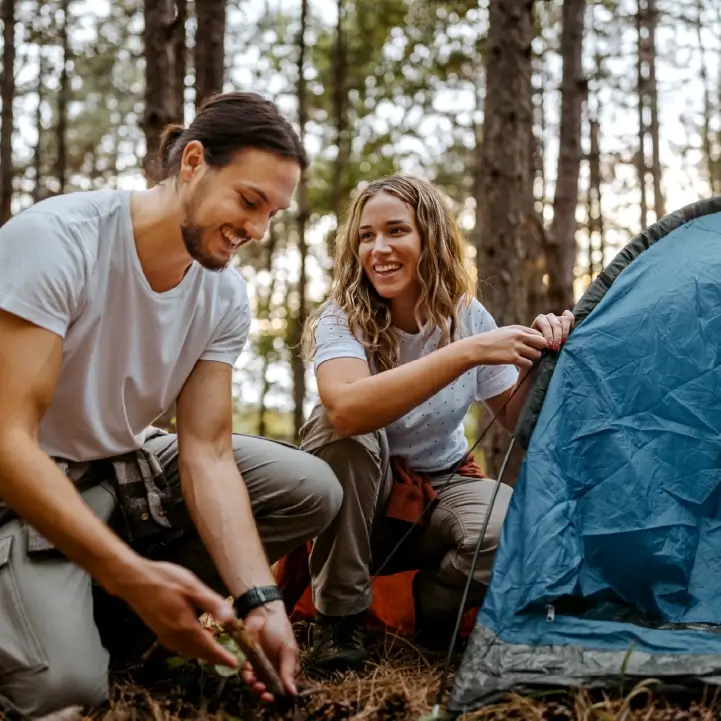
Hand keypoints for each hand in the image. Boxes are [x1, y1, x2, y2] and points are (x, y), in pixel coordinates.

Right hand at [109, 557, 238, 668]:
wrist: (134, 580)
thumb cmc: (165, 580)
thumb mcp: (193, 587)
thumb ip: (212, 603)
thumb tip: (230, 618)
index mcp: (186, 627)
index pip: (208, 647)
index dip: (222, 656)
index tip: (234, 663)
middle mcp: (175, 636)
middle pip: (198, 652)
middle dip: (213, 656)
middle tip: (227, 658)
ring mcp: (164, 634)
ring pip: (187, 650)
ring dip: (201, 652)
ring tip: (214, 649)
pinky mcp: (158, 630)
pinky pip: (178, 645)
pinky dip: (190, 647)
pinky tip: (193, 638)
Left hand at [240, 600, 298, 701]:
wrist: (264, 613)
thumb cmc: (280, 630)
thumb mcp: (288, 650)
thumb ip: (288, 671)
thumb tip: (293, 693)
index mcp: (285, 668)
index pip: (282, 687)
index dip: (278, 695)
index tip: (273, 698)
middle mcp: (273, 669)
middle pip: (268, 688)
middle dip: (264, 694)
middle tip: (263, 693)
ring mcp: (260, 665)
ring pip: (256, 683)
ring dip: (255, 687)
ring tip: (255, 685)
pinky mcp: (248, 660)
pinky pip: (247, 673)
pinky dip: (247, 676)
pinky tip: (248, 674)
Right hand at [471, 325, 548, 368]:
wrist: (478, 348)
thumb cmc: (493, 340)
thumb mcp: (506, 331)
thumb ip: (520, 333)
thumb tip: (536, 338)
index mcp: (518, 329)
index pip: (539, 334)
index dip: (539, 342)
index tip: (535, 347)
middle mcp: (519, 336)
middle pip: (542, 343)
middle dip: (539, 349)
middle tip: (532, 354)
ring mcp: (516, 347)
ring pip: (536, 354)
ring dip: (532, 358)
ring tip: (524, 359)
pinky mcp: (512, 358)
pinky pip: (528, 363)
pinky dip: (526, 365)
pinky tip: (519, 364)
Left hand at [531, 310, 574, 350]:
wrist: (542, 342)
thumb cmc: (539, 342)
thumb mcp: (536, 342)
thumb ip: (539, 341)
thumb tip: (544, 344)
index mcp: (540, 319)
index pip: (546, 326)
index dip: (548, 336)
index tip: (549, 346)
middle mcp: (549, 316)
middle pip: (556, 324)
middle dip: (557, 337)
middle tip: (556, 348)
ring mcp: (558, 316)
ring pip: (565, 320)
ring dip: (565, 333)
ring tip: (563, 343)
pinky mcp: (566, 318)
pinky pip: (570, 317)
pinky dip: (572, 323)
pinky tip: (570, 332)